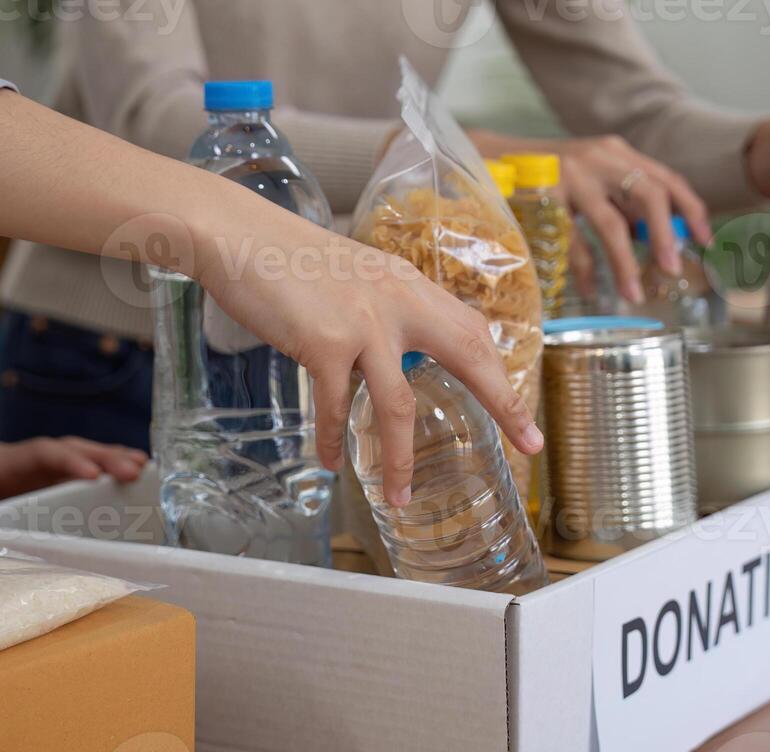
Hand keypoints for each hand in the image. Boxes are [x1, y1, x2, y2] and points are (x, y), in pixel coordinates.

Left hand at [0, 337, 144, 519]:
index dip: (68, 462)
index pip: (42, 454)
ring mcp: (33, 466)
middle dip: (104, 458)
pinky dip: (103, 467)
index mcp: (2, 461)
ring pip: (78, 455)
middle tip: (137, 471)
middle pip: (71, 450)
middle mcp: (25, 459)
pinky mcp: (37, 476)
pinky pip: (75, 469)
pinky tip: (129, 474)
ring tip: (146, 470)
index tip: (93, 474)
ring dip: (111, 460)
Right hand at [189, 207, 542, 507]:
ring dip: (399, 459)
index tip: (523, 409)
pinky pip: (338, 408)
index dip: (502, 373)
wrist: (240, 236)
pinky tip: (333, 461)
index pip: (473, 331)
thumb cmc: (289, 260)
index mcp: (410, 286)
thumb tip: (399, 354)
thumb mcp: (357, 277)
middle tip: (528, 443)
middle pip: (469, 356)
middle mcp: (399, 301)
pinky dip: (334, 440)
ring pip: (398, 406)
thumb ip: (386, 311)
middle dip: (503, 403)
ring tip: (399, 496)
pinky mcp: (326, 342)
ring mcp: (365, 322)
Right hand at [476, 132, 712, 305]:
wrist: (490, 158)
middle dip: (666, 236)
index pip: (666, 178)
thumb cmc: (547, 175)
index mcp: (617, 152)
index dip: (691, 209)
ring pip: (612, 225)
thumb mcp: (591, 176)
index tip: (706, 240)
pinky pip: (574, 242)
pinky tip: (592, 290)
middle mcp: (600, 158)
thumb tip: (658, 237)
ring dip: (627, 264)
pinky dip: (587, 270)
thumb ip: (621, 198)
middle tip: (672, 269)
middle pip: (649, 195)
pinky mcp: (545, 196)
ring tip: (634, 293)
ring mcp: (571, 176)